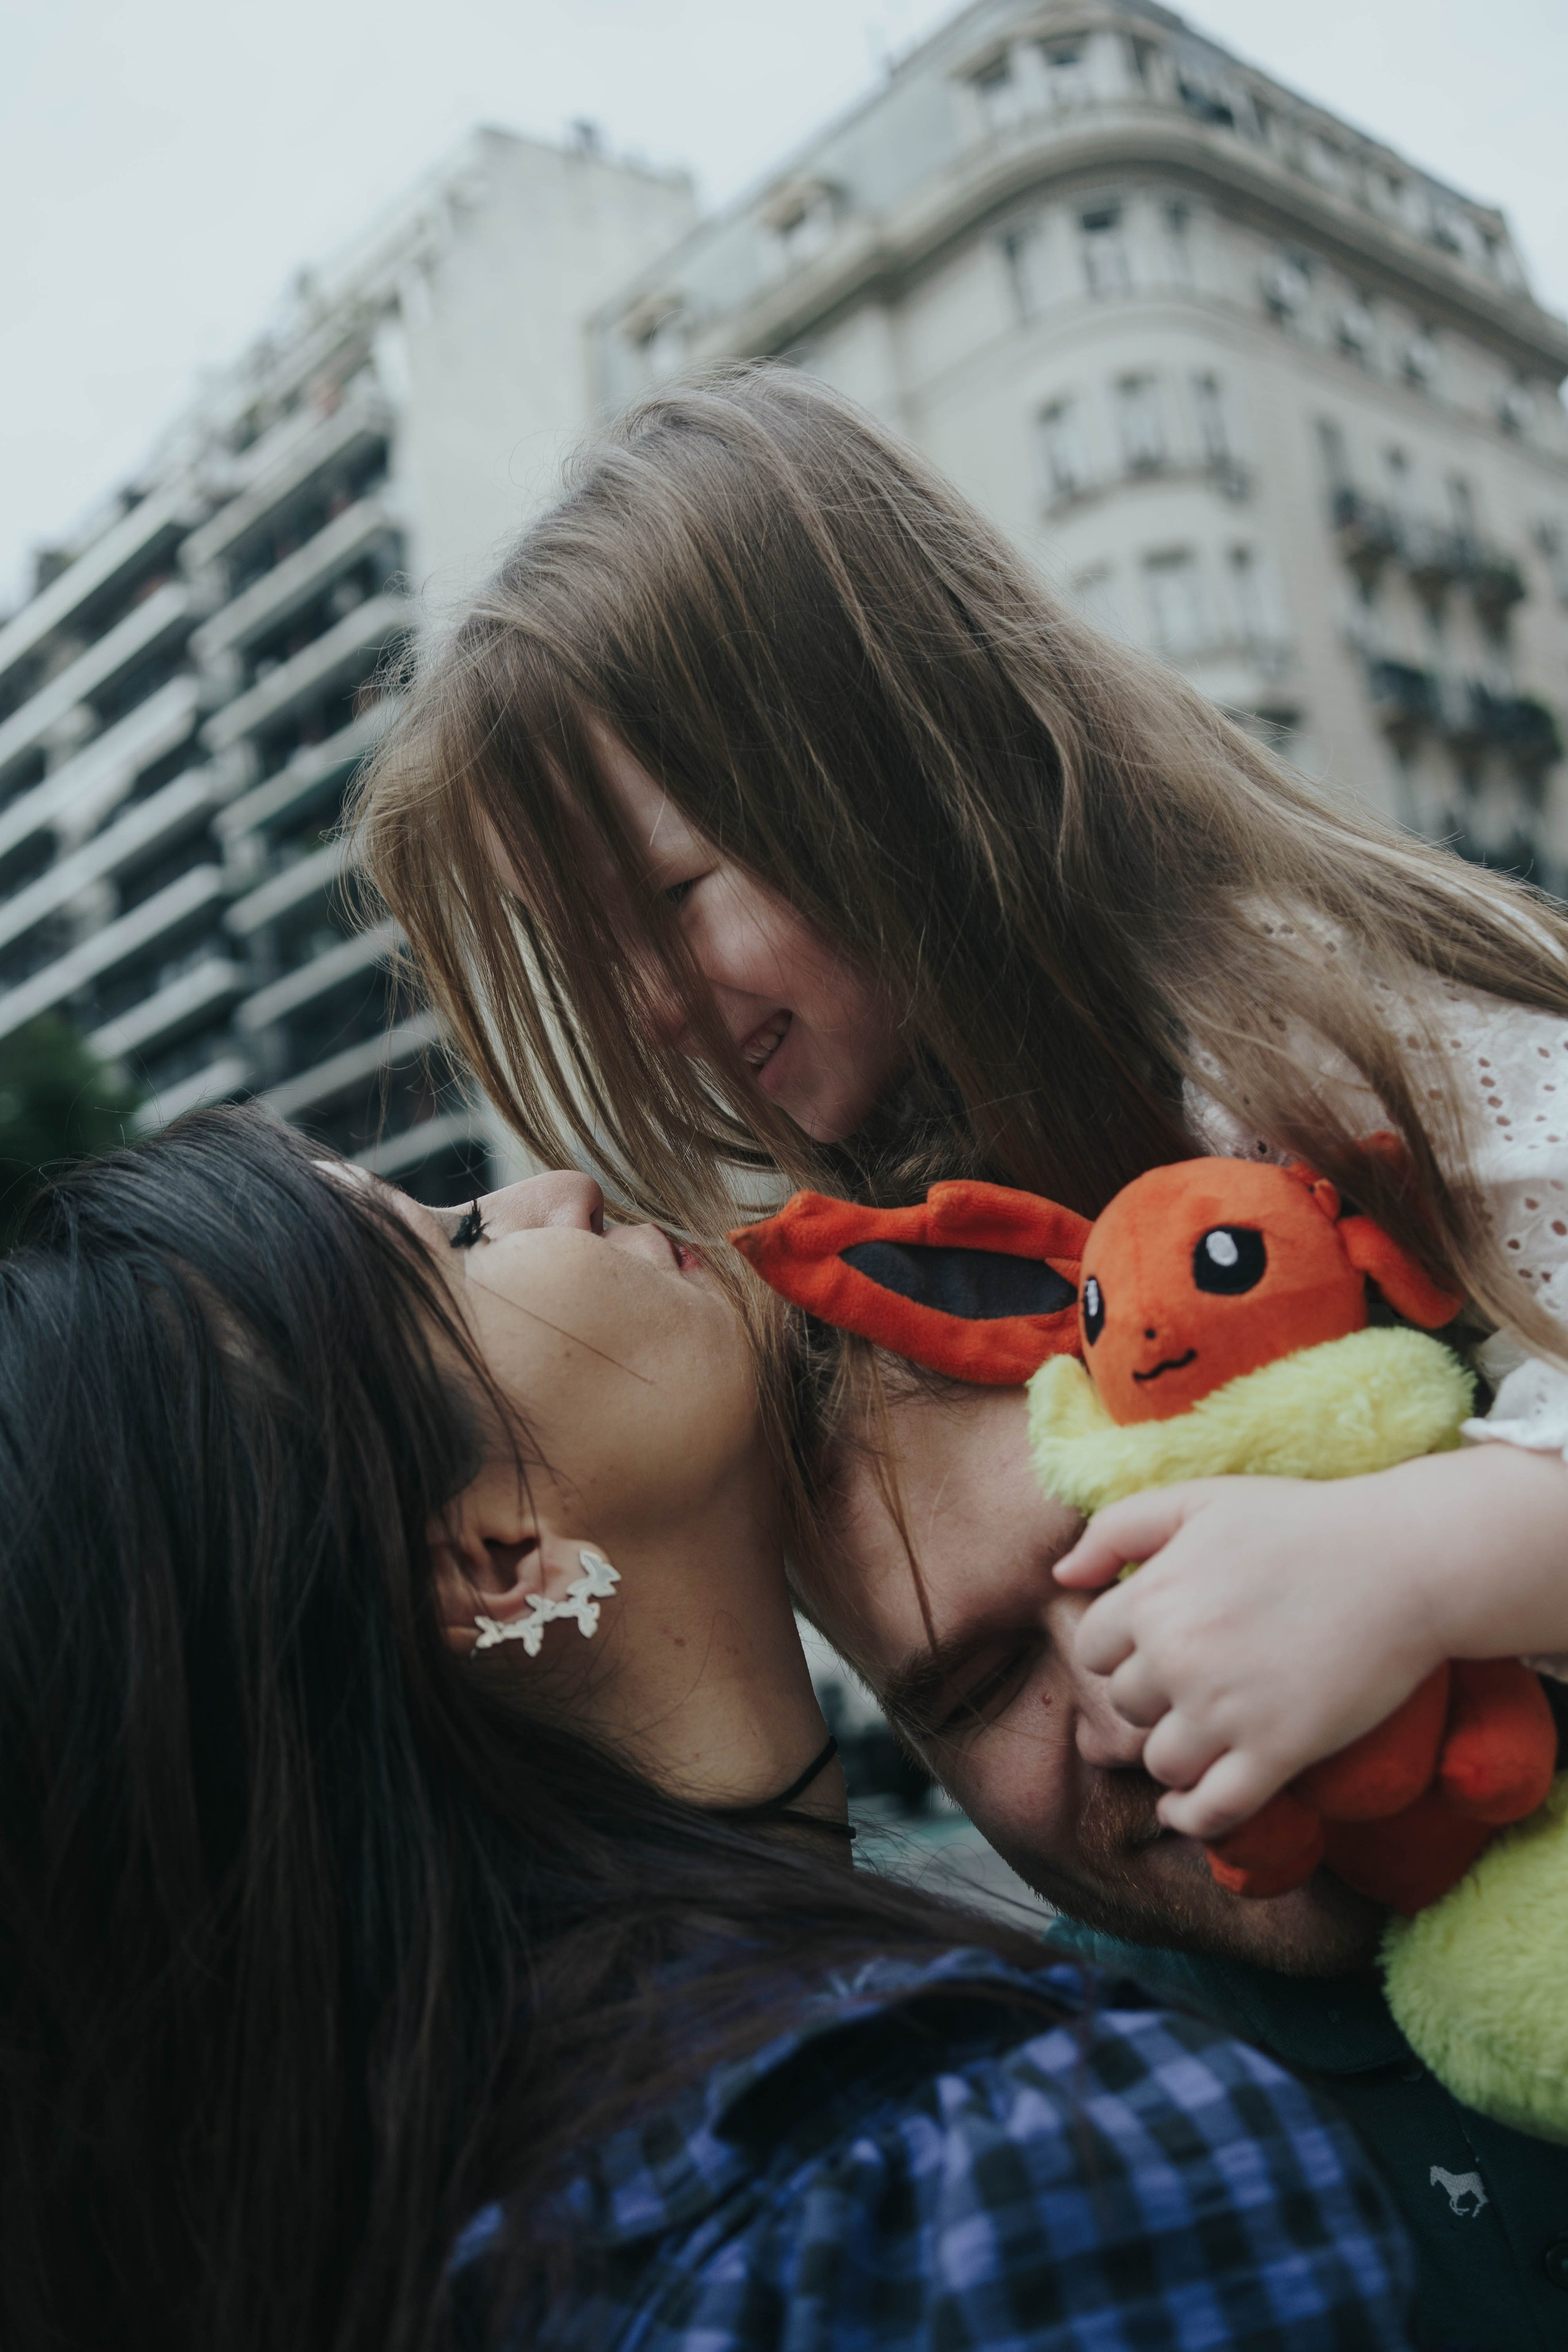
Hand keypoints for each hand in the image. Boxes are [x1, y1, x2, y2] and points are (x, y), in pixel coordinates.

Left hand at [1052, 1449, 1567, 1840]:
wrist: (1406, 1562)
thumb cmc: (1301, 1524)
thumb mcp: (1201, 1500)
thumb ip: (1120, 1529)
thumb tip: (1061, 1576)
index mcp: (1153, 1598)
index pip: (1092, 1649)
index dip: (1120, 1647)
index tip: (1156, 1643)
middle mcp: (1179, 1659)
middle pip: (1125, 1705)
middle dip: (1151, 1695)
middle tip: (1196, 1678)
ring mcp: (1228, 1713)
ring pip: (1160, 1762)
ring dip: (1173, 1752)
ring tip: (1203, 1730)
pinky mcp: (1278, 1753)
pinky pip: (1210, 1811)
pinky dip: (1190, 1817)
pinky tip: (1186, 1806)